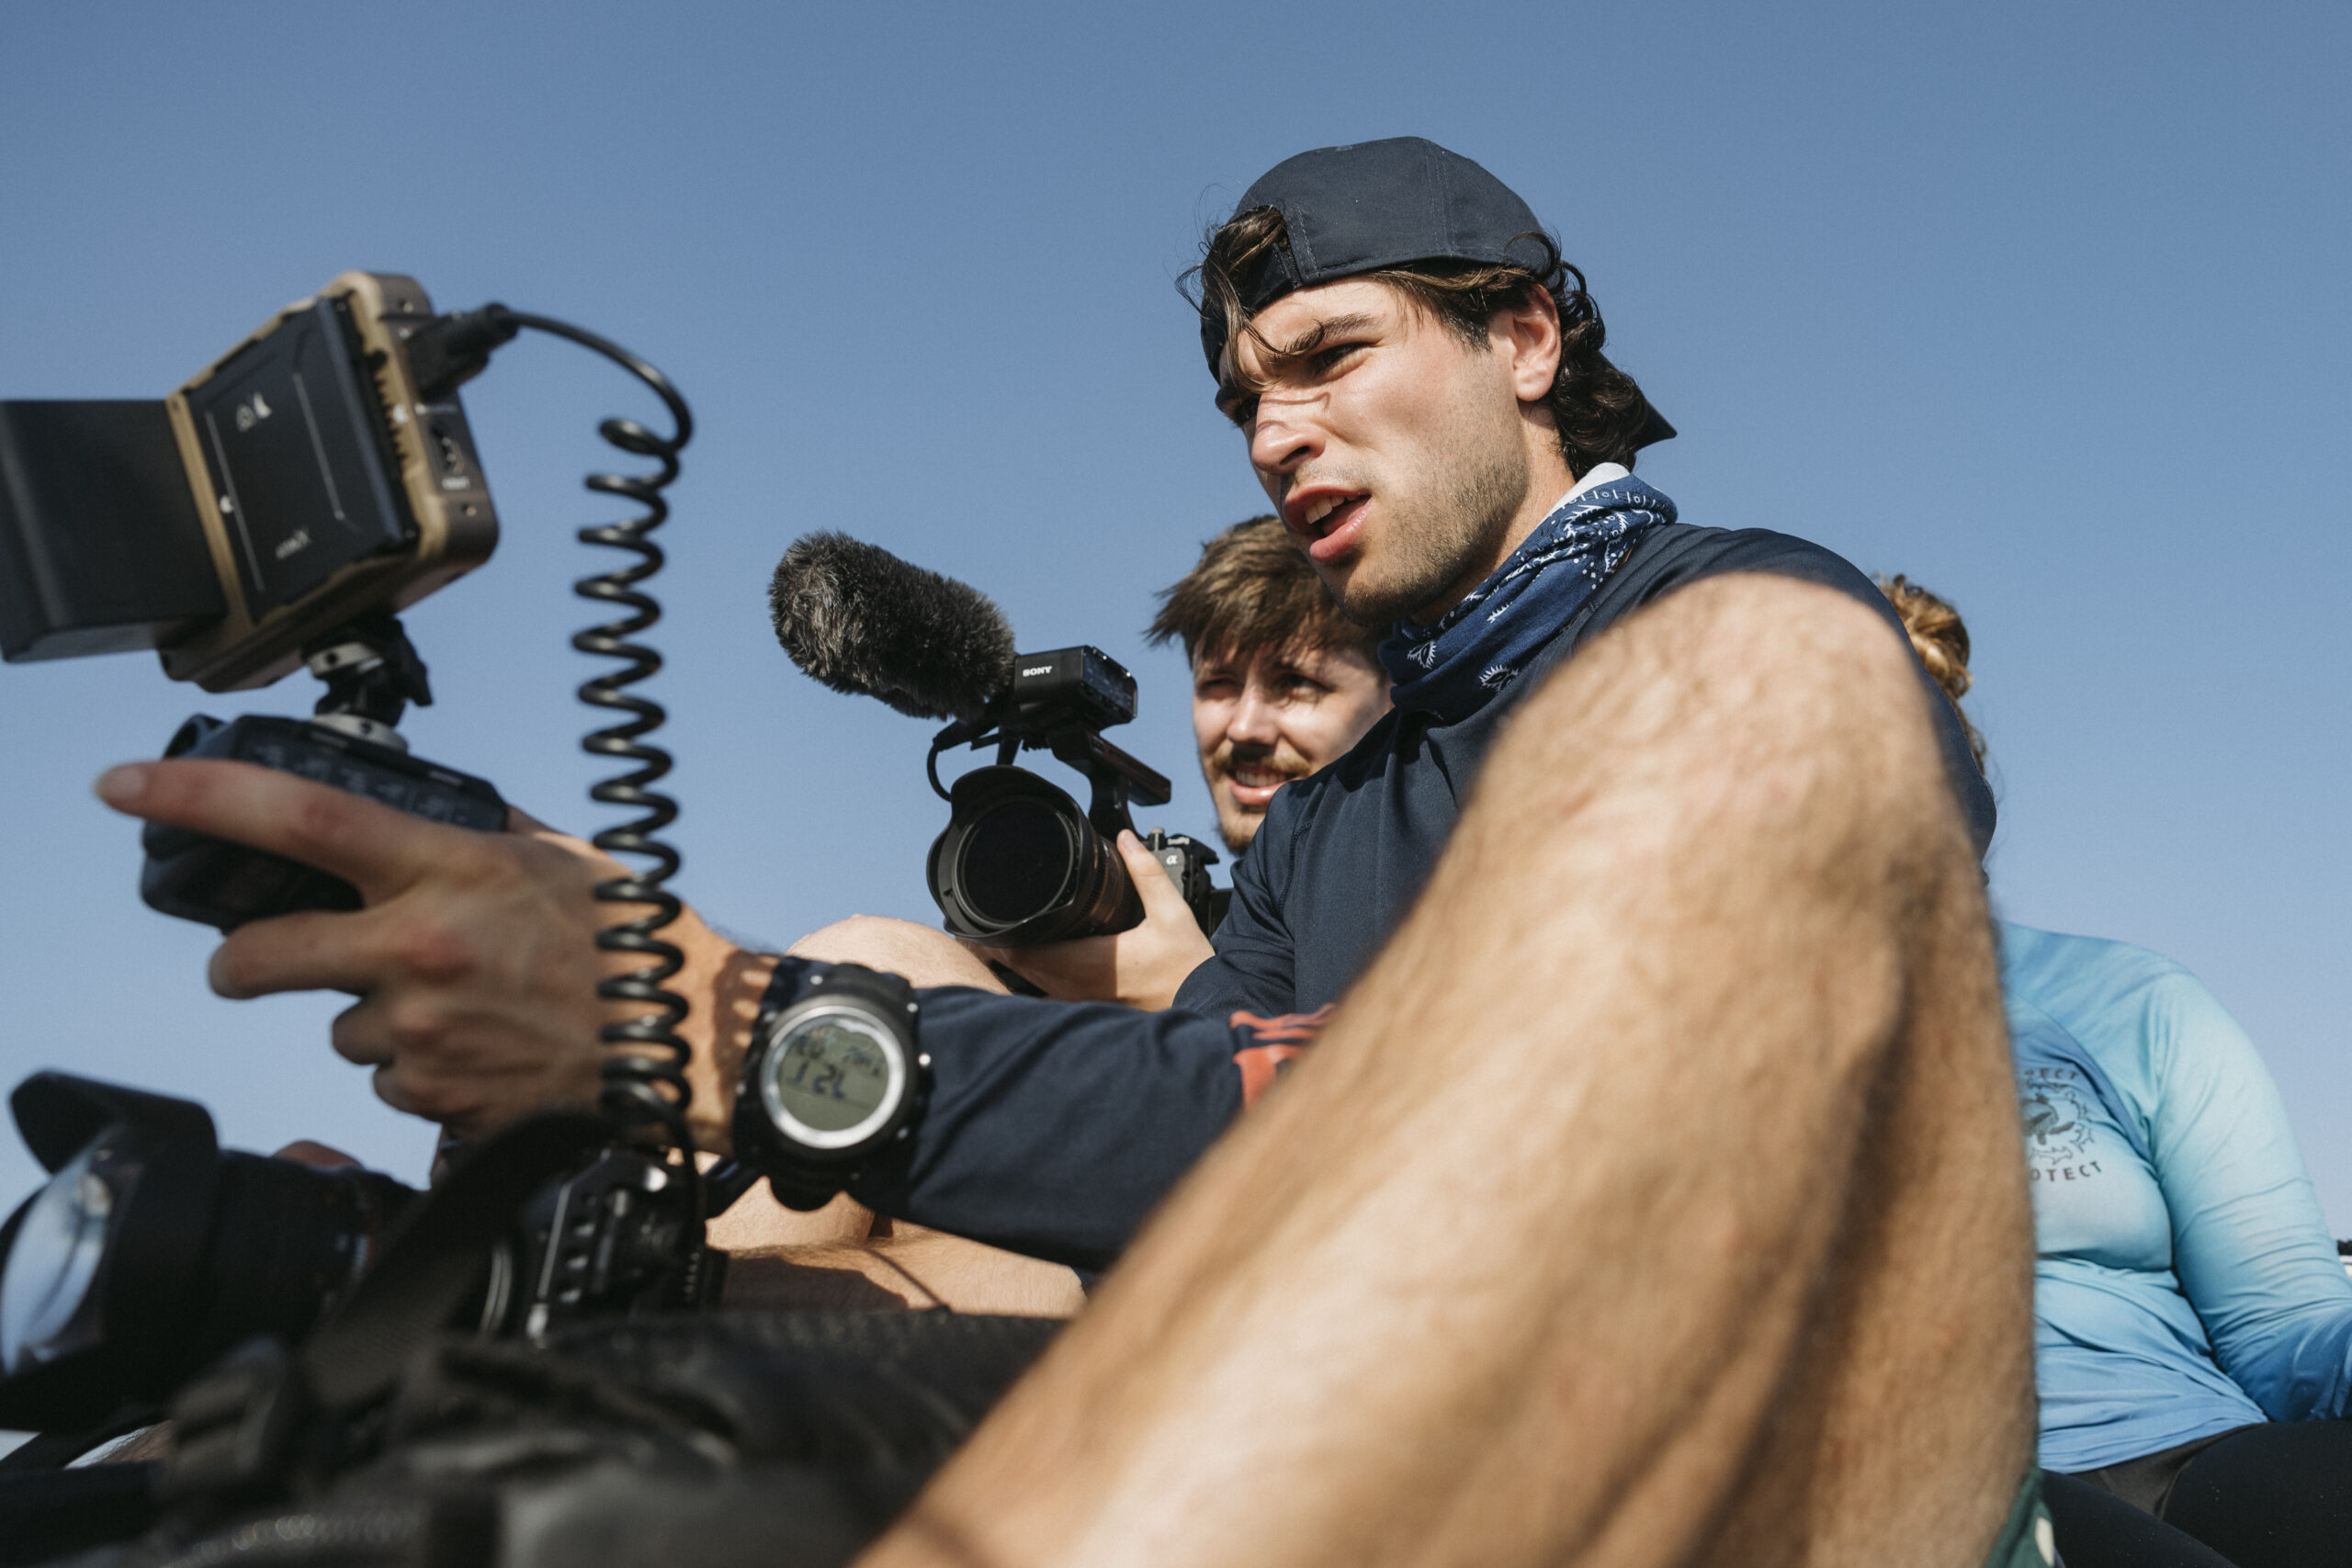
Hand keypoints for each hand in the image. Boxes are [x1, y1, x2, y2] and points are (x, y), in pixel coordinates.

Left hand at [96, 758, 763, 1145]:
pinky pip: (390, 1084)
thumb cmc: (635, 942)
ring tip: (458, 1009)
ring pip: (336, 1031)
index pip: (296, 819)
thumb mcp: (557, 855)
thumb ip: (473, 833)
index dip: (193, 796)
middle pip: (257, 957)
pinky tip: (482, 1051)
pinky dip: (421, 1071)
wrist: (694, 1043)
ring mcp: (423, 1033)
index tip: (122, 786)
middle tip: (258, 961)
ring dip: (372, 1020)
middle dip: (245, 963)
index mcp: (446, 872)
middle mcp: (419, 951)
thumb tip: (412, 812)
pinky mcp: (437, 1100)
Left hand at [967, 830, 1213, 1009]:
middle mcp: (1080, 990)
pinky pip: (1051, 1000)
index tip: (975, 927)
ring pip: (1033, 989)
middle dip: (996, 952)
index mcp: (1092, 964)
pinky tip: (1031, 971)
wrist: (1209, 1008)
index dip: (997, 941)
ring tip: (993, 947)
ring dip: (1013, 969)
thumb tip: (1125, 839)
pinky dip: (1034, 985)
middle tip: (972, 933)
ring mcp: (1084, 1006)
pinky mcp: (1093, 1013)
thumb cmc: (1190, 969)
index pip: (1029, 954)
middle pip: (1021, 972)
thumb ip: (1146, 873)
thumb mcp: (1173, 913)